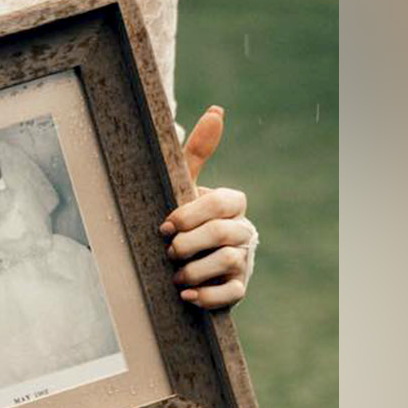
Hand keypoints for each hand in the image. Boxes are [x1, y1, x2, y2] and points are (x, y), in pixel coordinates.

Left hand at [161, 105, 256, 309]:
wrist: (184, 257)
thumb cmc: (185, 215)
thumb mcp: (185, 184)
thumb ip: (196, 151)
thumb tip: (217, 110)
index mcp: (231, 204)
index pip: (222, 203)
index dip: (191, 214)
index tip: (165, 225)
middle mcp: (242, 230)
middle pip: (224, 233)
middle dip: (190, 243)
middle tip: (168, 251)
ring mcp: (243, 259)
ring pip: (229, 262)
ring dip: (196, 270)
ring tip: (174, 276)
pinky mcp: (238, 287)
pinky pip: (232, 294)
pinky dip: (207, 297)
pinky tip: (186, 295)